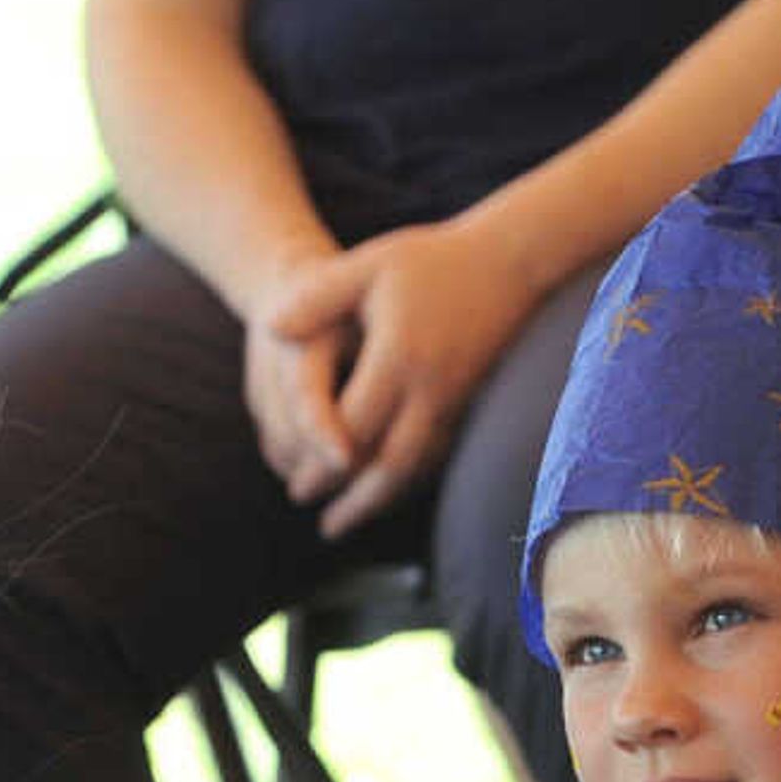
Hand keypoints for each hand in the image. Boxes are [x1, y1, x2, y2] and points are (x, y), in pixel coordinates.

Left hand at [263, 216, 540, 537]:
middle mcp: (429, 389)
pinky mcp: (467, 402)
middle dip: (350, 499)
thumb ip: (318, 297)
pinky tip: (383, 491)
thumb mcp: (369, 266)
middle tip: (321, 522)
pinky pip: (433, 455)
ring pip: (413, 467)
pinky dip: (404, 480)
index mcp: (398, 357)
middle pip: (386, 464)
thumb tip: (269, 329)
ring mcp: (452, 400)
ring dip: (378, 502)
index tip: (295, 484)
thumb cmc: (432, 259)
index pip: (353, 426)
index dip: (322, 460)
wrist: (511, 261)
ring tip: (345, 522)